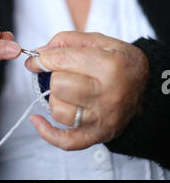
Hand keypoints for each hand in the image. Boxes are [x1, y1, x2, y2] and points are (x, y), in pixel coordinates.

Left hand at [25, 31, 148, 150]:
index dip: (43, 59)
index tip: (36, 59)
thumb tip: (38, 54)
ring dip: (55, 98)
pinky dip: (47, 132)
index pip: (62, 60)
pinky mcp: (98, 135)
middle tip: (64, 73)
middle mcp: (107, 93)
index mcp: (109, 65)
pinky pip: (66, 141)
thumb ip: (67, 41)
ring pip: (58, 110)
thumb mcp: (100, 41)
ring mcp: (102, 117)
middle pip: (58, 85)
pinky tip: (37, 120)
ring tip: (66, 91)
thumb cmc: (119, 61)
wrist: (146, 88)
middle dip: (54, 76)